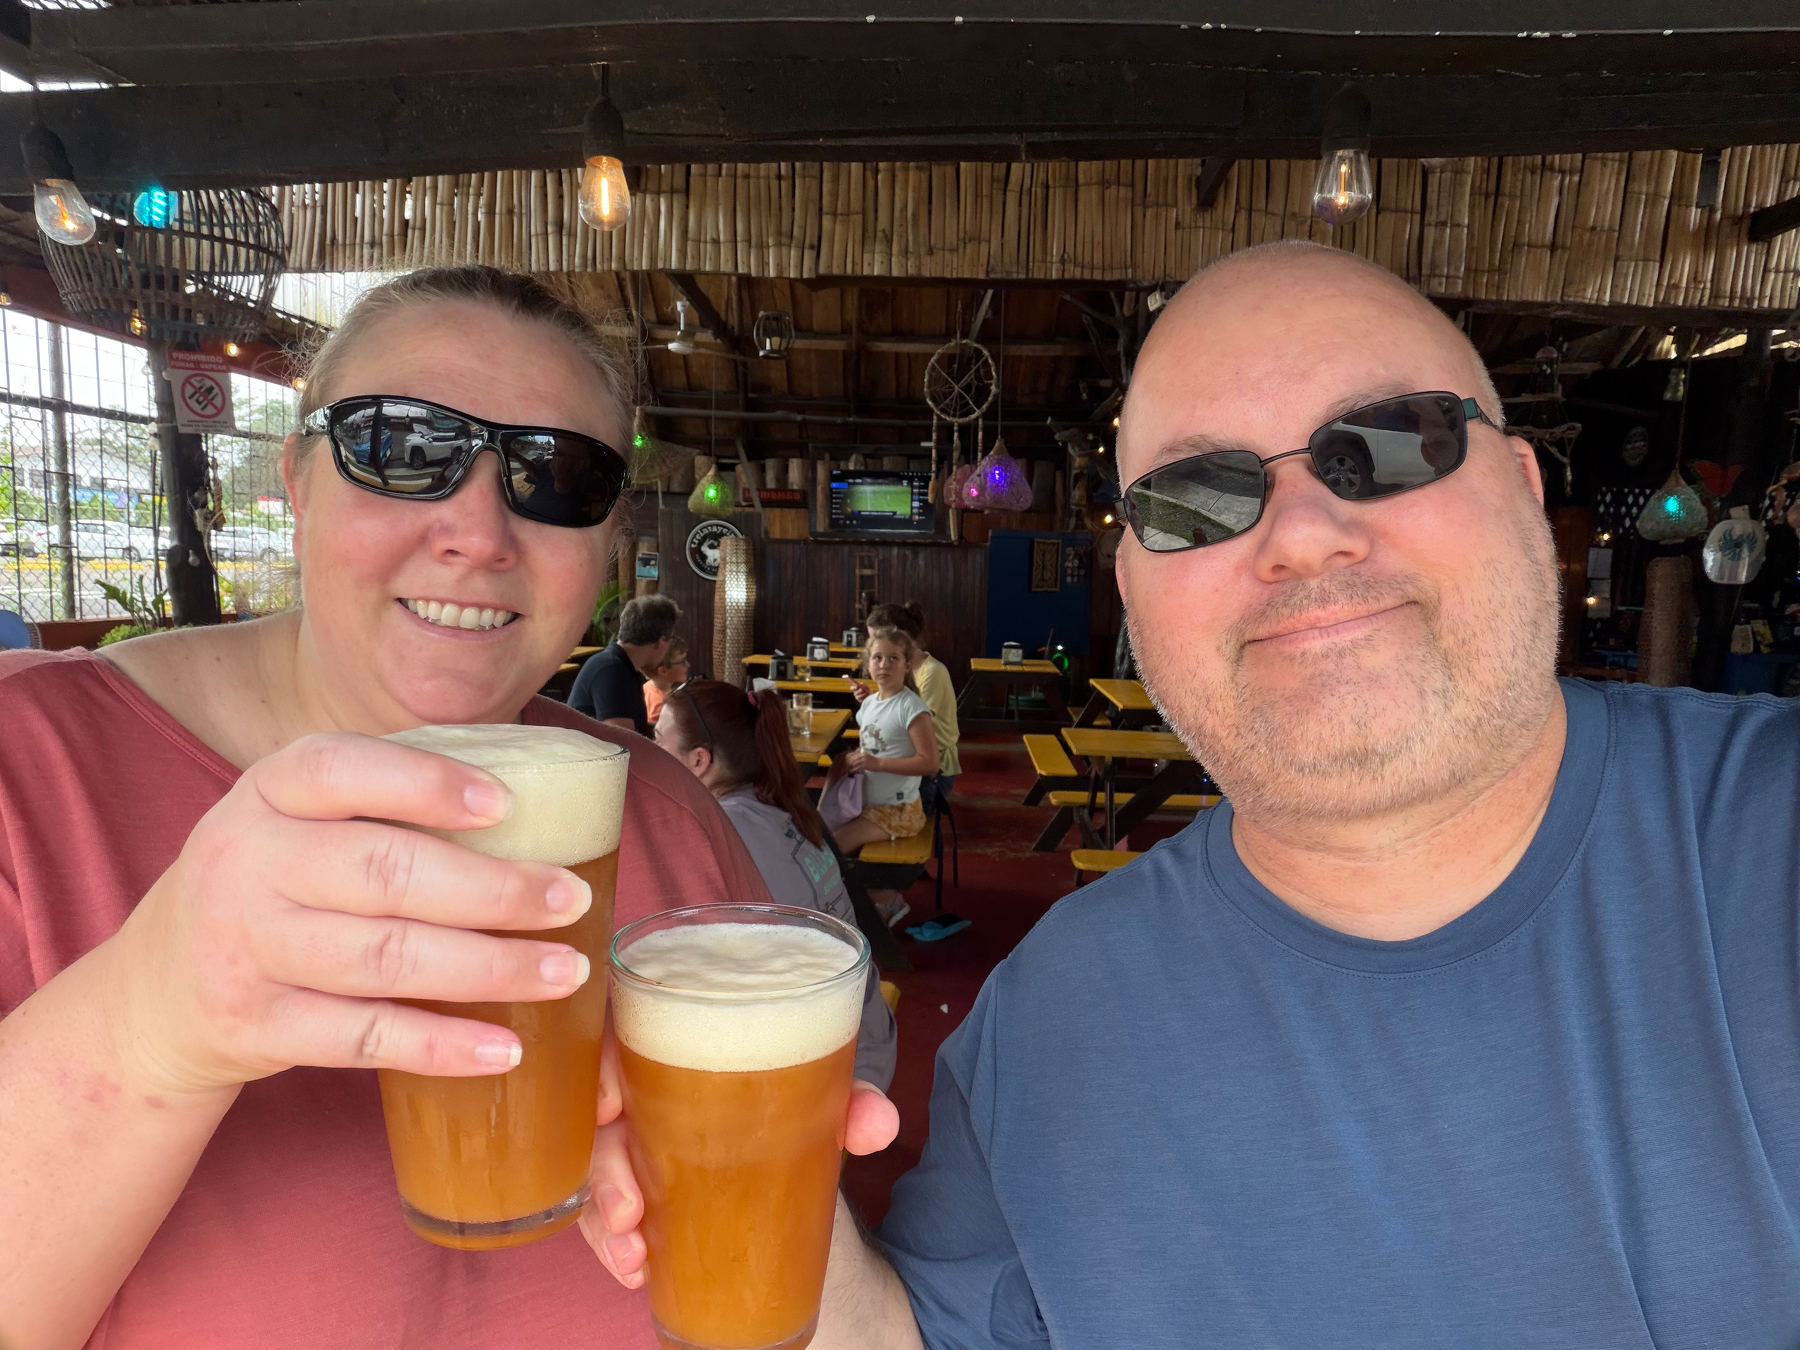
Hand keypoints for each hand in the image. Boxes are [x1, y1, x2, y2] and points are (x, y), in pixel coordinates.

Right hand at [98, 731, 597, 1100]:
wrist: (161, 987)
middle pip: (385, 873)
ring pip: (385, 959)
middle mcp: (248, 861)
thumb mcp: (302, 819)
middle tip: (573, 899)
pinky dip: (442, 1044)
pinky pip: (364, 1038)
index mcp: (270, 791)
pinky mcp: (257, 1025)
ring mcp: (248, 947)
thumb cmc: (278, 880)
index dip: (426, 784)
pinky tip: (506, 1048)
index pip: (343, 770)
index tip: (505, 805)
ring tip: (566, 971)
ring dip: (489, 968)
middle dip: (493, 890)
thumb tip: (542, 800)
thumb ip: (389, 802)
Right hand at [581, 1048, 899, 1288]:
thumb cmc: (793, 1100)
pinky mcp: (639, 1191)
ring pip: (596, 1174)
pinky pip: (607, 1218)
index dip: (597, 1068)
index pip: (619, 1036)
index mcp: (680, 1039)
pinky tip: (637, 1271)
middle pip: (597, 1117)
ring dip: (606, 1218)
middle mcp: (644, 1090)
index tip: (606, 1107)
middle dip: (605, 1166)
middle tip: (629, 1206)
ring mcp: (636, 1144)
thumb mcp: (822, 1096)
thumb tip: (879, 1124)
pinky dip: (616, 1247)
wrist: (798, 1156)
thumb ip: (851, 1102)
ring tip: (634, 1254)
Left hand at [844, 749, 873, 772]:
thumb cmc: (874, 760)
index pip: (852, 754)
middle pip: (851, 759)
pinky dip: (853, 770)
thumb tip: (855, 759)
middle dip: (848, 763)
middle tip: (846, 766)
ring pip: (853, 763)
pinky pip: (856, 768)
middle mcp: (861, 756)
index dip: (848, 759)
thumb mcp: (866, 756)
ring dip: (850, 767)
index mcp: (862, 753)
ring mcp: (862, 760)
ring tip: (848, 769)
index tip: (846, 762)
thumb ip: (861, 756)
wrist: (880, 763)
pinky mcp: (864, 765)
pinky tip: (851, 771)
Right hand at [849, 678, 872, 701]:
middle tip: (862, 689)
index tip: (857, 686)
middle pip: (855, 693)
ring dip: (862, 694)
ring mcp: (857, 697)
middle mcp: (855, 693)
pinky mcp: (860, 701)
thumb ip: (864, 685)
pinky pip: (861, 699)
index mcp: (855, 689)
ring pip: (858, 696)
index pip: (852, 688)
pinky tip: (866, 696)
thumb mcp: (867, 687)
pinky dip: (864, 697)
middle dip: (858, 691)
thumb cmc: (868, 690)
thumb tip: (861, 683)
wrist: (871, 696)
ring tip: (866, 692)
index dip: (853, 687)